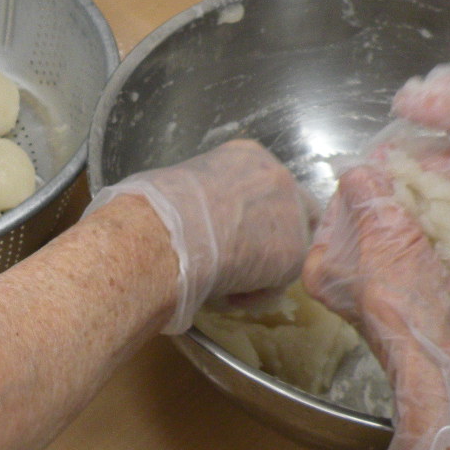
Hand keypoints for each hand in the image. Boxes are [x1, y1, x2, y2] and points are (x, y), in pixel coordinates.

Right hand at [86, 140, 317, 332]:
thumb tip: (186, 219)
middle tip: (237, 259)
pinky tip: (224, 294)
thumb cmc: (155, 208)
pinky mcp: (293, 254)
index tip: (225, 232)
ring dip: (259, 269)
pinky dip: (253, 294)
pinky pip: (277, 283)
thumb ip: (201, 197)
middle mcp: (278, 177)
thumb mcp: (180, 184)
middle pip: (289, 211)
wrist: (165, 233)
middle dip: (268, 238)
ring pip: (285, 250)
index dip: (248, 213)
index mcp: (248, 156)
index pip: (263, 185)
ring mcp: (292, 215)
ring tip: (222, 282)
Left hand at [302, 163, 449, 449]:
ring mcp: (399, 281)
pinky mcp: (438, 287)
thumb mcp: (380, 238)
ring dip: (434, 202)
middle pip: (379, 213)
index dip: (369, 175)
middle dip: (404, 186)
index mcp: (326, 265)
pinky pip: (443, 242)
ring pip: (414, 224)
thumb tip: (362, 166)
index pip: (341, 202)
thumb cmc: (407, 306)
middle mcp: (358, 274)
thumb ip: (367, 197)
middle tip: (429, 155)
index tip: (395, 148)